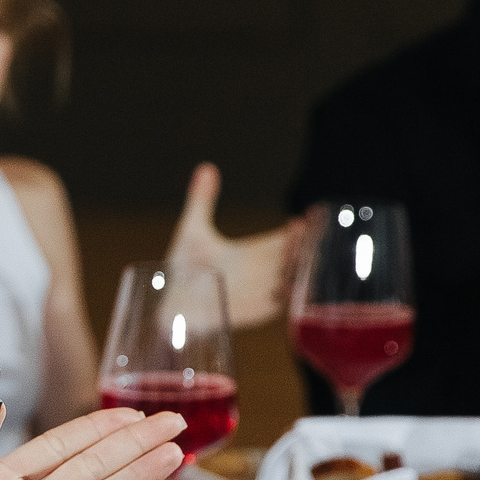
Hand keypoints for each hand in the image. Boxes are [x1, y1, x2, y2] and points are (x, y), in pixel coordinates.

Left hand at [163, 162, 294, 329]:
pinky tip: (291, 286)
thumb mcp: (193, 231)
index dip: (298, 230)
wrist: (169, 306)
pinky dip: (285, 296)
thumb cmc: (183, 271)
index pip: (284, 240)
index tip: (310, 217)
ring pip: (288, 280)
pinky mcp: (250, 312)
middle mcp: (260, 273)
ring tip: (302, 255)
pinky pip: (275, 305)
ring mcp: (257, 294)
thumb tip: (206, 167)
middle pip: (291, 258)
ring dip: (296, 269)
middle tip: (307, 233)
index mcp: (253, 253)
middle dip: (302, 247)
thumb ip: (201, 200)